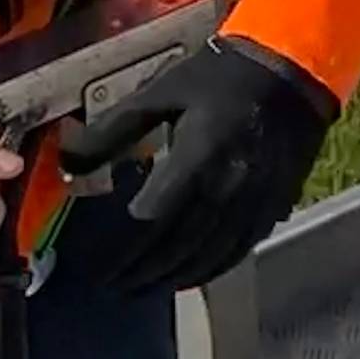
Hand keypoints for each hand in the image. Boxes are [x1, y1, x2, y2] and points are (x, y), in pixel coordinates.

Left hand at [59, 38, 335, 293]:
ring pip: (209, 257)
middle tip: (115, 287)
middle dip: (143, 272)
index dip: (124, 251)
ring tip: (146, 289)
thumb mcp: (160, 93)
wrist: (290, 69)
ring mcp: (253, 203)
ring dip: (174, 278)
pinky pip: (238, 251)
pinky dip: (210, 269)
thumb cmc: (217, 77)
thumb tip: (69, 161)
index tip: (99, 268)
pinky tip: (191, 275)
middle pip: (178, 248)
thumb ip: (112, 130)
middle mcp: (226, 190)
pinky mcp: (273, 207)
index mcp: (195, 161)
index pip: (151, 221)